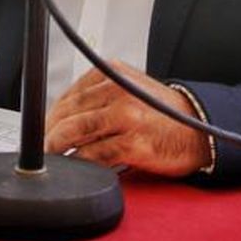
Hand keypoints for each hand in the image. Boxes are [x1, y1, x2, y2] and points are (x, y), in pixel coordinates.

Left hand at [45, 61, 212, 176]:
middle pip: (69, 112)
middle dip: (49, 132)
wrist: (199, 129)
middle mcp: (119, 91)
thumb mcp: (130, 89)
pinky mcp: (132, 144)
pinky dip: (78, 162)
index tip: (41, 127)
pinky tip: (73, 167)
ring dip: (57, 147)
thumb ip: (99, 96)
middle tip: (41, 146)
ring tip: (50, 156)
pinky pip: (93, 155)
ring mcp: (126, 117)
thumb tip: (62, 117)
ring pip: (76, 132)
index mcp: (115, 73)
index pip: (70, 94)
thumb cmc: (163, 113)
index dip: (51, 114)